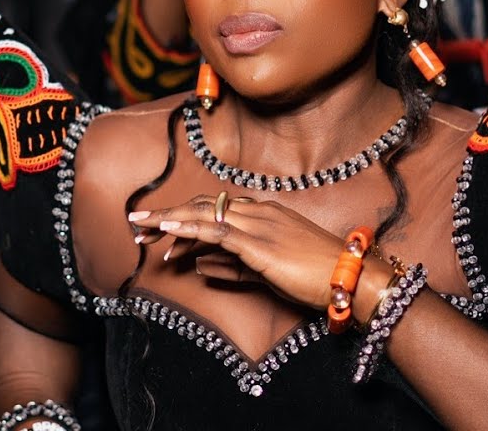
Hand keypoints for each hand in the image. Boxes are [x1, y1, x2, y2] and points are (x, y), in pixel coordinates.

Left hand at [129, 195, 352, 309]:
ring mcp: (259, 225)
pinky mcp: (260, 244)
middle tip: (136, 226)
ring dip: (168, 220)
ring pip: (204, 215)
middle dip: (166, 216)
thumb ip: (232, 267)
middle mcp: (258, 212)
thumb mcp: (267, 272)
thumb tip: (199, 267)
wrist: (351, 280)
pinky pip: (218, 231)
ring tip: (140, 227)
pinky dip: (190, 228)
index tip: (155, 229)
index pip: (213, 209)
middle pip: (202, 207)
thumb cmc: (315, 277)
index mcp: (263, 214)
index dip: (182, 217)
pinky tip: (167, 230)